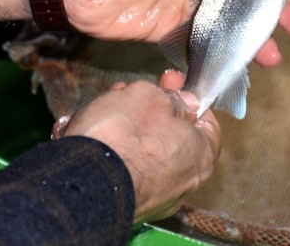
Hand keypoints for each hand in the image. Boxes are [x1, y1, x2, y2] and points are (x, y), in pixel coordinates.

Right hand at [62, 73, 220, 224]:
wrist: (82, 180)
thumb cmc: (123, 136)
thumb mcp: (149, 96)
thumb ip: (170, 97)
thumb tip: (181, 102)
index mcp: (200, 155)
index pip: (207, 123)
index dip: (188, 98)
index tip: (171, 84)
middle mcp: (182, 183)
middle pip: (173, 137)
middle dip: (151, 111)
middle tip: (133, 93)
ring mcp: (153, 198)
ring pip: (144, 153)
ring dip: (127, 128)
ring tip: (105, 108)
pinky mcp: (124, 204)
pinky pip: (123, 170)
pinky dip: (111, 152)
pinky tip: (93, 133)